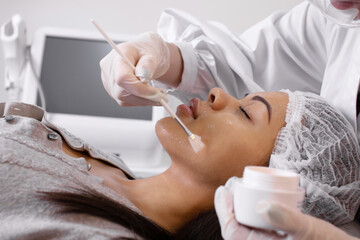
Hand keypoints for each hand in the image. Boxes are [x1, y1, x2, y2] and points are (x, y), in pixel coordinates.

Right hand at [100, 32, 169, 105]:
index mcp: (117, 57)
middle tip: (163, 96)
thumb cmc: (146, 52)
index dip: (139, 89)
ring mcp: (108, 82)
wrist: (143, 55)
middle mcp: (109, 70)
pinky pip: (126, 101)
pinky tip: (148, 94)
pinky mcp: (112, 91)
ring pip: (124, 99)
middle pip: (122, 91)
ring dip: (144, 100)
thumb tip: (144, 76)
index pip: (122, 78)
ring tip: (159, 94)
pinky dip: (140, 101)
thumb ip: (148, 64)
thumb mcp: (152, 53)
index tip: (156, 93)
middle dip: (145, 97)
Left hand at [214, 177, 357, 239]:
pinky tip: (256, 196)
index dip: (224, 211)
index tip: (222, 190)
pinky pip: (259, 223)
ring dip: (242, 205)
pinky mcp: (276, 236)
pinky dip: (254, 209)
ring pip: (247, 223)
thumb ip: (287, 220)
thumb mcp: (307, 230)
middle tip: (230, 184)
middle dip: (230, 205)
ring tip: (240, 186)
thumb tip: (263, 205)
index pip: (233, 233)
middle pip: (237, 225)